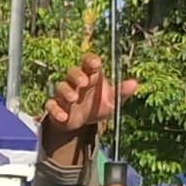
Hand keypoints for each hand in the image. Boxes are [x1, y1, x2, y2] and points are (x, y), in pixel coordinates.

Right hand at [36, 51, 114, 171]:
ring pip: (61, 87)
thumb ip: (121, 92)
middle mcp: (75, 82)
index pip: (88, 62)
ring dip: (66, 91)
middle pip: (72, 72)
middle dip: (77, 75)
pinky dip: (56, 110)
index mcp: (90, 76)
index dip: (91, 60)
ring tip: (73, 98)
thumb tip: (135, 83)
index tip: (96, 63)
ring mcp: (64, 94)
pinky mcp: (56, 107)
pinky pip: (51, 105)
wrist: (80, 124)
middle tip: (84, 82)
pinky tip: (63, 116)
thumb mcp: (111, 101)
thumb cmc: (96, 106)